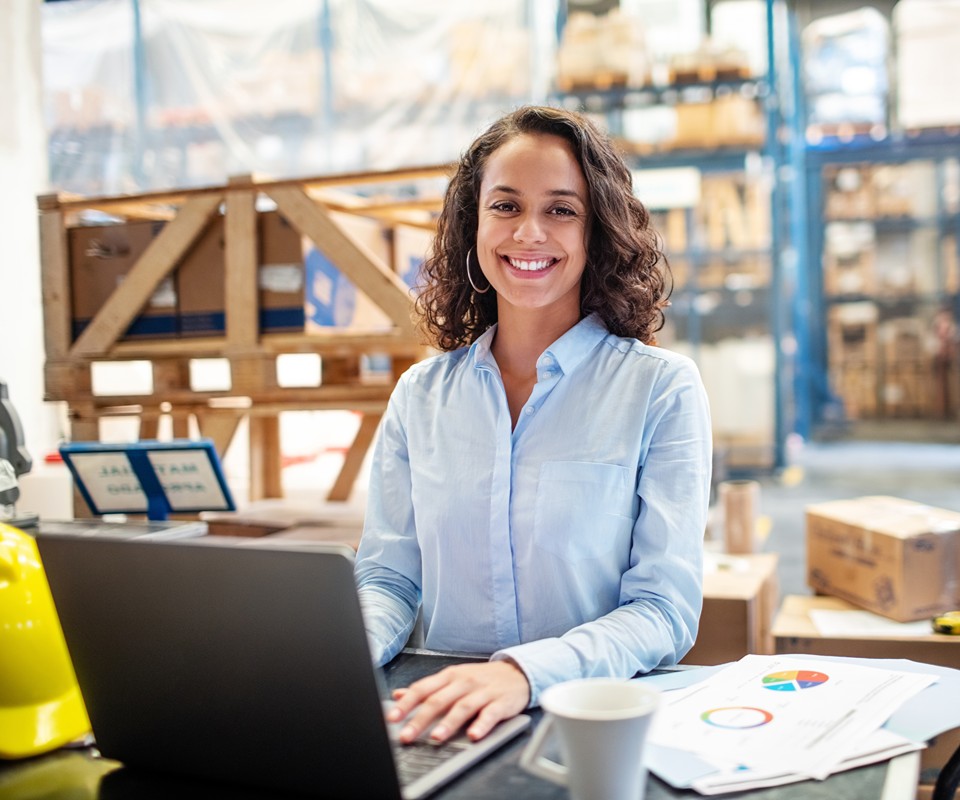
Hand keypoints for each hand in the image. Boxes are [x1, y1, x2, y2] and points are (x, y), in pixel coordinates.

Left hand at [387, 660, 529, 743]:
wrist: (517, 672)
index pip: (423, 688)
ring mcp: (482, 692)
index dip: (406, 703)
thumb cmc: (481, 679)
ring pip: (462, 707)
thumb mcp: (452, 678)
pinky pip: (490, 714)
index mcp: (449, 676)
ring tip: (437, 737)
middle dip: (420, 719)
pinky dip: (481, 725)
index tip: (392, 717)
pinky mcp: (501, 702)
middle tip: (407, 735)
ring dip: (449, 723)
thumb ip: (426, 688)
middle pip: (439, 700)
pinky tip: (473, 735)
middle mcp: (463, 682)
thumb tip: (398, 694)